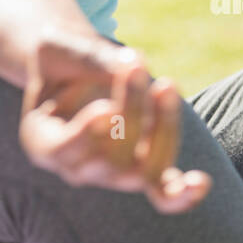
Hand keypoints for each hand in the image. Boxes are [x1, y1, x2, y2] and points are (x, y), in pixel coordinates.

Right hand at [18, 31, 211, 212]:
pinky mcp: (142, 172)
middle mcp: (75, 168)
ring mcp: (110, 175)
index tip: (105, 108)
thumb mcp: (63, 47)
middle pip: (109, 158)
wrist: (77, 68)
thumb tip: (133, 64)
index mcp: (42, 141)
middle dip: (129, 109)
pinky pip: (162, 195)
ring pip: (142, 170)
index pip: (63, 150)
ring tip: (166, 85)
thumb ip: (92, 59)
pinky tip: (200, 183)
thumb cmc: (63, 57)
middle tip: (135, 63)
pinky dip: (182, 195)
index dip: (86, 134)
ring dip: (161, 129)